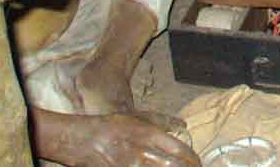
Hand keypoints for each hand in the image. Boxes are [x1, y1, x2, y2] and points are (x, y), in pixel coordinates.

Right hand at [64, 113, 199, 166]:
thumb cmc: (111, 126)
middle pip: (175, 166)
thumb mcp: (138, 118)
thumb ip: (162, 122)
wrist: (82, 139)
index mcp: (149, 135)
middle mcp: (142, 153)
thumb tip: (182, 124)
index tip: (197, 163)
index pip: (180, 151)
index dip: (193, 160)